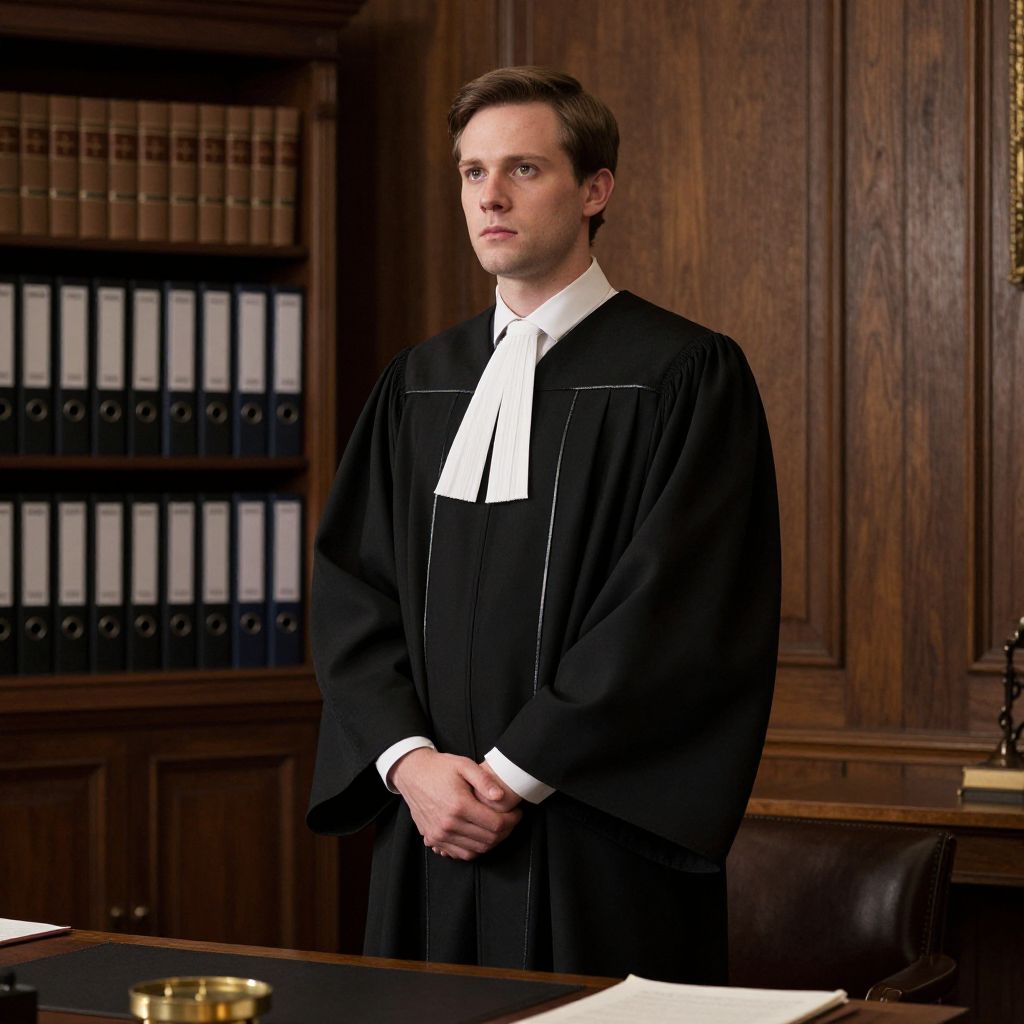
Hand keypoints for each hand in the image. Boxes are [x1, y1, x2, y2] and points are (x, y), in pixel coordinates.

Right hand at [389, 748, 521, 860]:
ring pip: (476, 851)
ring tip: (498, 827)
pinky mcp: (433, 839)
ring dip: (492, 842)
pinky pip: (460, 854)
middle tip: (511, 820)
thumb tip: (501, 797)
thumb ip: (485, 780)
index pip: (496, 824)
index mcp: (459, 805)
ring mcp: (439, 835)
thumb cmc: (440, 768)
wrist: (412, 774)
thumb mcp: (464, 765)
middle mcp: (448, 824)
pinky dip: (474, 849)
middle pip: (488, 840)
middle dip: (506, 832)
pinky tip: (480, 836)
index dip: (512, 821)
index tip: (517, 813)